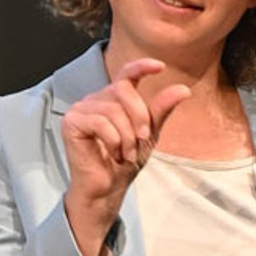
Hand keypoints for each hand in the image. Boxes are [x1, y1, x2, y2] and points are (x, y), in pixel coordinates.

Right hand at [60, 57, 188, 255]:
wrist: (108, 189)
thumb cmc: (125, 161)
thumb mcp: (149, 133)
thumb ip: (161, 109)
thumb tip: (183, 89)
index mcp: (113, 98)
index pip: (126, 73)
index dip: (141, 66)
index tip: (160, 67)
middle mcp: (96, 99)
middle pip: (123, 90)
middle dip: (139, 116)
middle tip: (142, 139)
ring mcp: (81, 109)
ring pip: (113, 110)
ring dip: (127, 136)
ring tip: (126, 153)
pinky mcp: (71, 122)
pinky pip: (100, 122)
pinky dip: (113, 140)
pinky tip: (113, 153)